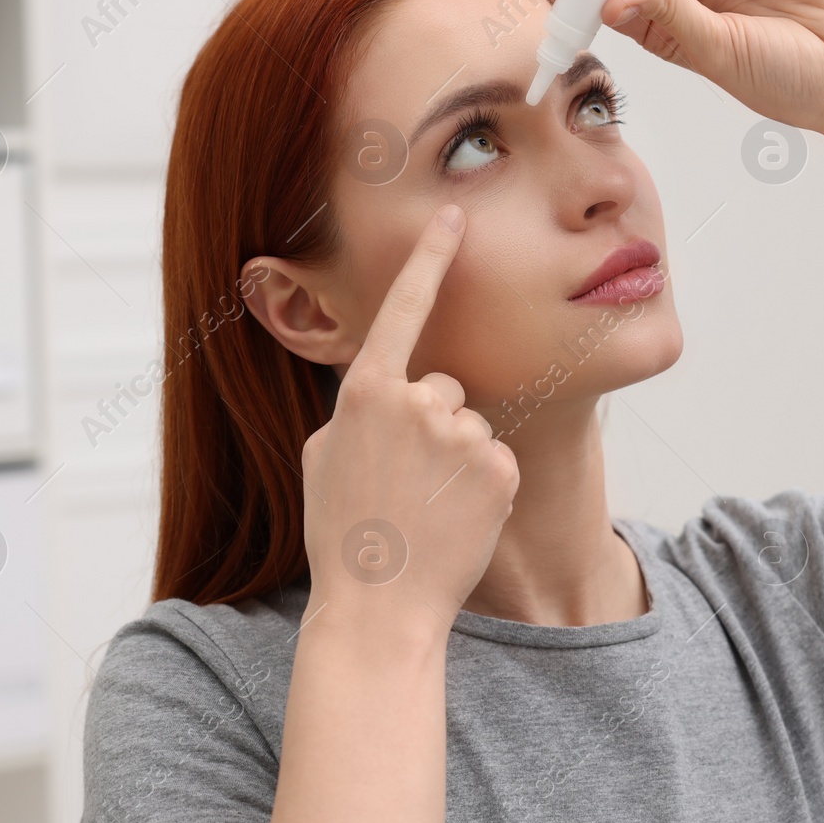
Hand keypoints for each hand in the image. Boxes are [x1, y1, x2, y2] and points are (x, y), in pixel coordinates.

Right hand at [299, 205, 518, 642]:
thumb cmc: (342, 534)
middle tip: (405, 485)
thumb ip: (359, 410)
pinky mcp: (498, 468)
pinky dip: (480, 487)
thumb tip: (386, 393)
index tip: (453, 215)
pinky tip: (454, 521)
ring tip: (425, 509)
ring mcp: (462, 434)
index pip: (404, 308)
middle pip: (442, 388)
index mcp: (366, 392)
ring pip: (470, 426)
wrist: (378, 608)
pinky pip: (494, 460)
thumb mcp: (325, 457)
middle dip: (431, 425)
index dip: (430, 257)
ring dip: (455, 460)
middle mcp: (418, 400)